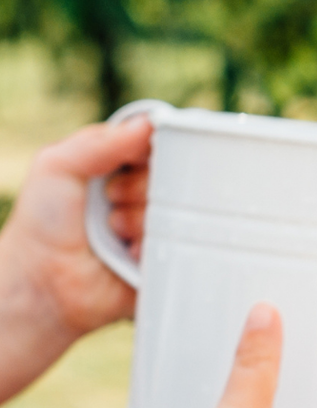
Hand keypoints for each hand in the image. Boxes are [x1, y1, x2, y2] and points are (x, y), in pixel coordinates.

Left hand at [0, 114, 151, 401]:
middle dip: (138, 188)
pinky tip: (130, 254)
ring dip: (142, 220)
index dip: (151, 151)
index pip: (156, 146)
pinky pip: (182, 245)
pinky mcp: (165, 259)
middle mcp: (141, 195)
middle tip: (110, 201)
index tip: (135, 161)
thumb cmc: (42, 224)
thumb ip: (99, 142)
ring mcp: (155, 228)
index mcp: (118, 168)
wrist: (44, 283)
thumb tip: (148, 124)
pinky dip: (155, 247)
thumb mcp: (57, 166)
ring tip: (114, 233)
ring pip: (177, 210)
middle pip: (171, 177)